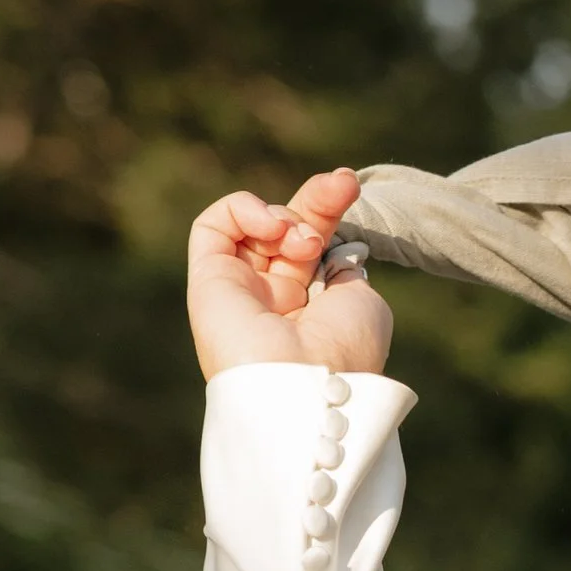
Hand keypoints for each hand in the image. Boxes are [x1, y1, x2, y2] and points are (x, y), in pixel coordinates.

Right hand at [187, 167, 393, 382]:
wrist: (304, 387)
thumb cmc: (343, 351)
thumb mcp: (362, 302)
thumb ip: (343, 270)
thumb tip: (329, 248)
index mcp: (311, 313)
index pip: (314, 247)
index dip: (329, 212)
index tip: (349, 184)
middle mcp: (273, 303)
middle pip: (287, 231)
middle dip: (316, 202)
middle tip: (342, 184)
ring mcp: (239, 292)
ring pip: (254, 226)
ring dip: (287, 218)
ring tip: (305, 243)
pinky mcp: (207, 282)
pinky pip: (214, 226)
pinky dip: (243, 209)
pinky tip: (272, 226)